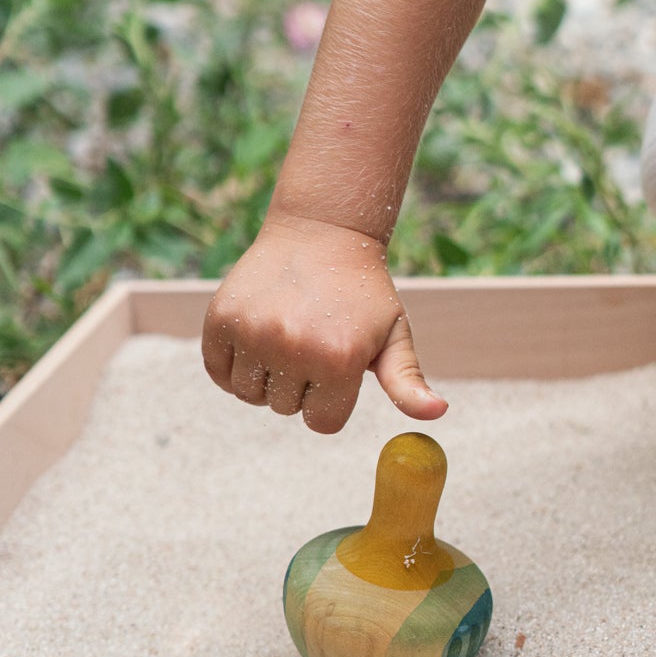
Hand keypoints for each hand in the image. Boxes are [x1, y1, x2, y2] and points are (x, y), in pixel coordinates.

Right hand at [201, 214, 446, 432]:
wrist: (321, 233)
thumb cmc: (363, 292)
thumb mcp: (394, 334)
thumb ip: (408, 382)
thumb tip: (438, 413)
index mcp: (340, 359)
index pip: (322, 423)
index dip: (330, 401)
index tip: (336, 369)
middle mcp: (293, 347)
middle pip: (285, 409)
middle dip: (300, 387)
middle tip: (312, 341)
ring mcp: (253, 332)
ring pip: (250, 395)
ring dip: (266, 378)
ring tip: (285, 338)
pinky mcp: (221, 319)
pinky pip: (218, 372)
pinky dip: (233, 366)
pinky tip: (256, 338)